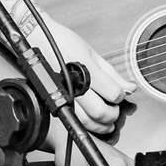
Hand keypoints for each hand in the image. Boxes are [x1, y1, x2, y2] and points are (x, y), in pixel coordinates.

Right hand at [29, 14, 135, 135]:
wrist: (36, 39)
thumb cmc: (61, 41)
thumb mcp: (92, 53)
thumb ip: (112, 73)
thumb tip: (129, 87)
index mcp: (86, 69)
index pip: (112, 93)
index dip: (121, 97)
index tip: (121, 95)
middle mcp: (73, 84)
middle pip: (100, 112)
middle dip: (112, 115)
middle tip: (115, 110)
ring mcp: (63, 94)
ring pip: (85, 121)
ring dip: (101, 125)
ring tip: (108, 123)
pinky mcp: (55, 100)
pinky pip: (73, 118)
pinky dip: (86, 124)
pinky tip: (92, 121)